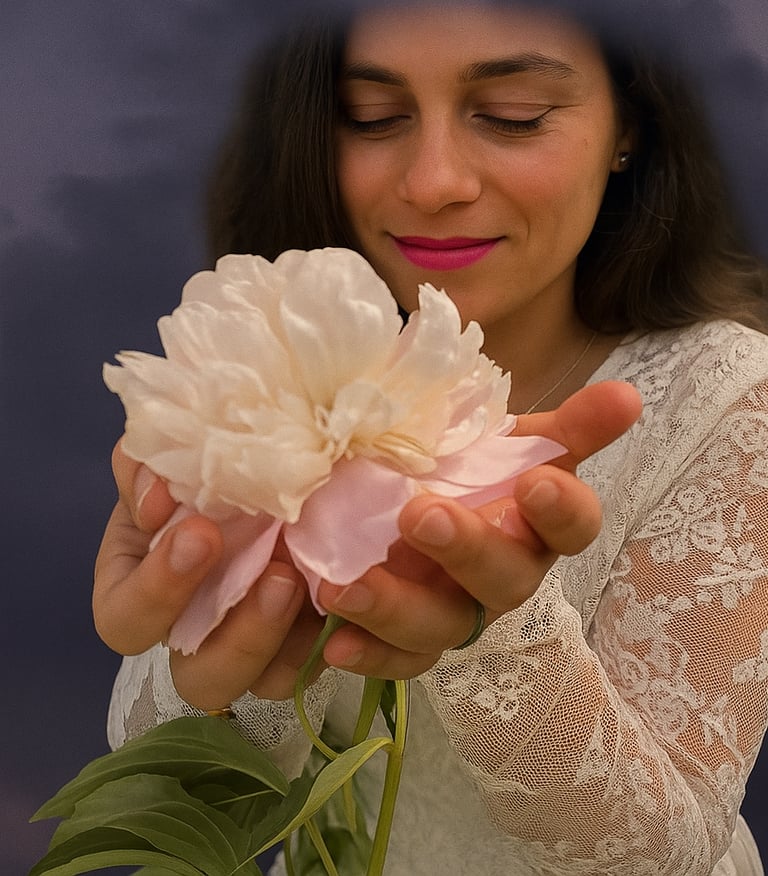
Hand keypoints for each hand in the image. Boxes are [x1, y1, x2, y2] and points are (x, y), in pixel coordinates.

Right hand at [93, 445, 321, 707]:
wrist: (273, 474)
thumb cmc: (201, 473)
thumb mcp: (167, 464)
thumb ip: (148, 470)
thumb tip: (157, 491)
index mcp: (137, 587)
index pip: (125, 618)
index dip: (157, 588)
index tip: (202, 532)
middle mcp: (188, 632)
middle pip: (194, 676)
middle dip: (236, 633)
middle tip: (277, 574)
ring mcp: (243, 649)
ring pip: (254, 683)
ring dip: (280, 638)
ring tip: (303, 579)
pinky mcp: (292, 649)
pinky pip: (304, 671)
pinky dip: (320, 640)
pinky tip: (339, 595)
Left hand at [315, 380, 641, 678]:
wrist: (408, 490)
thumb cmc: (468, 464)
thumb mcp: (508, 436)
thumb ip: (565, 424)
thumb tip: (628, 395)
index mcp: (538, 524)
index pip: (572, 525)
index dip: (561, 510)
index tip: (536, 482)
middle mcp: (505, 573)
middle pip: (505, 580)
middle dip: (468, 551)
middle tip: (420, 515)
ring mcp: (457, 610)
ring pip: (443, 627)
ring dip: (398, 610)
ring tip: (348, 587)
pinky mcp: (412, 639)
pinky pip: (398, 660)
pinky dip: (369, 654)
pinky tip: (336, 642)